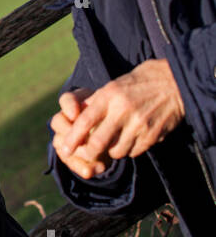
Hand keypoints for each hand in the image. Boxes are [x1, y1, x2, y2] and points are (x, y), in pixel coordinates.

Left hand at [51, 60, 183, 177]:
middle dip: (89, 153)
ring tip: (115, 142)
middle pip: (98, 143)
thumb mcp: (113, 87)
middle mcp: (123, 110)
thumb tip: (72, 122)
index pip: (84, 122)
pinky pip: (134, 152)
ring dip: (112, 151)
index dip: (72, 139)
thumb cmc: (136, 84)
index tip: (64, 149)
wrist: (172, 82)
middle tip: (88, 154)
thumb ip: (94, 104)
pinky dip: (129, 150)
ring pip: (116, 151)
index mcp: (109, 95)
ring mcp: (139, 123)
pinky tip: (132, 139)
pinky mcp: (152, 134)